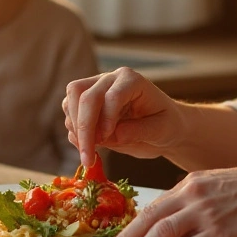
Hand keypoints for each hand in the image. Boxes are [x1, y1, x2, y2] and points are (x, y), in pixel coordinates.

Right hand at [63, 67, 186, 167]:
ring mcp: (95, 89)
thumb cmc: (166, 125)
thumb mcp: (161, 130)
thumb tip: (110, 135)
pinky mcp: (85, 104)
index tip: (106, 140)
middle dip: (83, 128)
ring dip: (76, 131)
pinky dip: (74, 134)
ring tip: (90, 155)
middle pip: (83, 95)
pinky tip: (88, 149)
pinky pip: (70, 115)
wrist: (163, 127)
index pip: (111, 96)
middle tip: (87, 157)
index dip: (106, 119)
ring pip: (70, 102)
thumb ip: (138, 131)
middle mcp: (109, 80)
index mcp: (132, 80)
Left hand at [109, 165, 236, 236]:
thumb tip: (178, 223)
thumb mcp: (219, 186)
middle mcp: (193, 196)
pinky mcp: (219, 234)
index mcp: (192, 183)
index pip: (156, 205)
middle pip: (151, 218)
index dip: (136, 223)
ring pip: (162, 234)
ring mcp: (205, 214)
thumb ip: (196, 201)